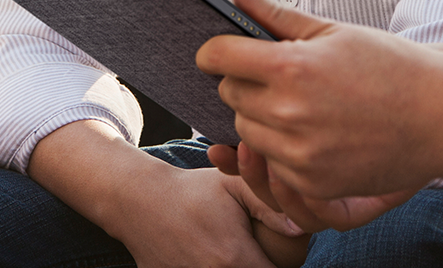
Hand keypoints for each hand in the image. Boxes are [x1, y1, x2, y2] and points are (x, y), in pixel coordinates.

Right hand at [113, 165, 305, 267]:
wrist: (142, 201)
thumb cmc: (195, 190)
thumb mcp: (234, 183)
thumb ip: (269, 204)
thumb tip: (301, 228)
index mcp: (234, 258)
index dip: (282, 264)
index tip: (276, 250)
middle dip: (261, 266)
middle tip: (257, 248)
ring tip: (234, 249)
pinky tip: (211, 253)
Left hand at [197, 0, 442, 216]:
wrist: (440, 115)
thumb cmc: (390, 64)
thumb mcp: (332, 30)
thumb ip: (274, 12)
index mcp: (291, 67)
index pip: (220, 57)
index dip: (216, 51)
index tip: (223, 51)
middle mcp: (289, 114)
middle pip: (230, 96)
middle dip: (244, 82)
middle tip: (277, 74)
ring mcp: (300, 156)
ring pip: (247, 133)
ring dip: (261, 116)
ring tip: (300, 102)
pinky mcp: (313, 185)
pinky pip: (273, 165)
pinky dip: (284, 149)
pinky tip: (316, 132)